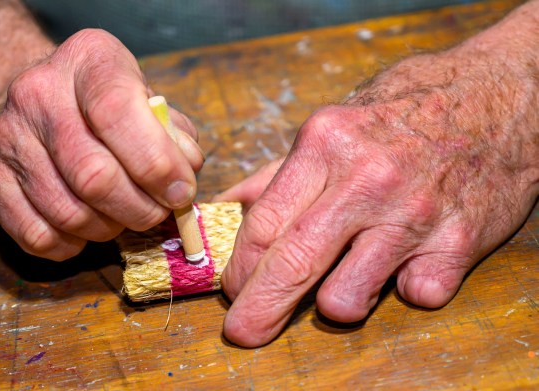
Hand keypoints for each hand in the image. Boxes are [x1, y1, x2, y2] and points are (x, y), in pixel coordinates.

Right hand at [0, 29, 203, 259]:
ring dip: (109, 229)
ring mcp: (7, 138)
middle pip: (93, 175)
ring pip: (68, 213)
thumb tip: (183, 175)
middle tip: (157, 212)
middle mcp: (37, 94)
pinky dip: (72, 245)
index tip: (181, 192)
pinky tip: (86, 228)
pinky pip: (37, 236)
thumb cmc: (105, 105)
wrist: (35, 102)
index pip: (117, 111)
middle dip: (140, 208)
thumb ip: (174, 134)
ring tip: (123, 216)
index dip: (156, 162)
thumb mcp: (146, 98)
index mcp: (87, 61)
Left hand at [220, 25, 538, 346]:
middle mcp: (368, 180)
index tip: (232, 288)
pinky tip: (407, 261)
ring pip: (347, 299)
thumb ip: (277, 174)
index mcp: (325, 145)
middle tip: (244, 333)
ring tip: (344, 279)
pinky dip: (404, 288)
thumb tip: (228, 208)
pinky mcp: (459, 244)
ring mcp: (416, 215)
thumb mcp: (334, 125)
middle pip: (294, 265)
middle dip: (259, 309)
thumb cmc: (405, 112)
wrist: (500, 96)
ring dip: (335, 301)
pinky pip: (414, 296)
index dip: (239, 268)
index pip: (264, 225)